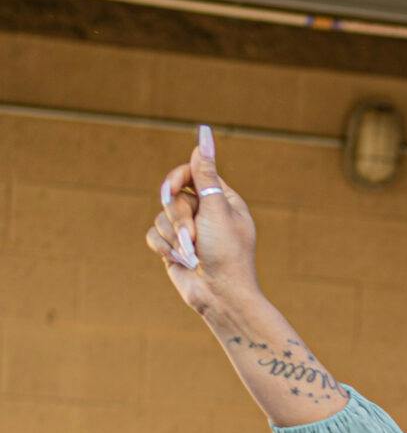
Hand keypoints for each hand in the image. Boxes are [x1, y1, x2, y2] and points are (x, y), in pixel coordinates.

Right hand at [144, 126, 260, 320]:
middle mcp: (205, 212)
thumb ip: (205, 173)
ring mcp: (188, 230)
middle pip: (172, 195)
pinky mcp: (173, 247)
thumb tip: (203, 134)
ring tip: (192, 255)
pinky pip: (154, 235)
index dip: (178, 179)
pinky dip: (165, 248)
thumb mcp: (217, 209)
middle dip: (178, 217)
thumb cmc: (226, 254)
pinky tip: (182, 262)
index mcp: (223, 200)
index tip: (172, 190)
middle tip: (194, 237)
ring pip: (160, 215)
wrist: (220, 297)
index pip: (191, 172)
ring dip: (174, 237)